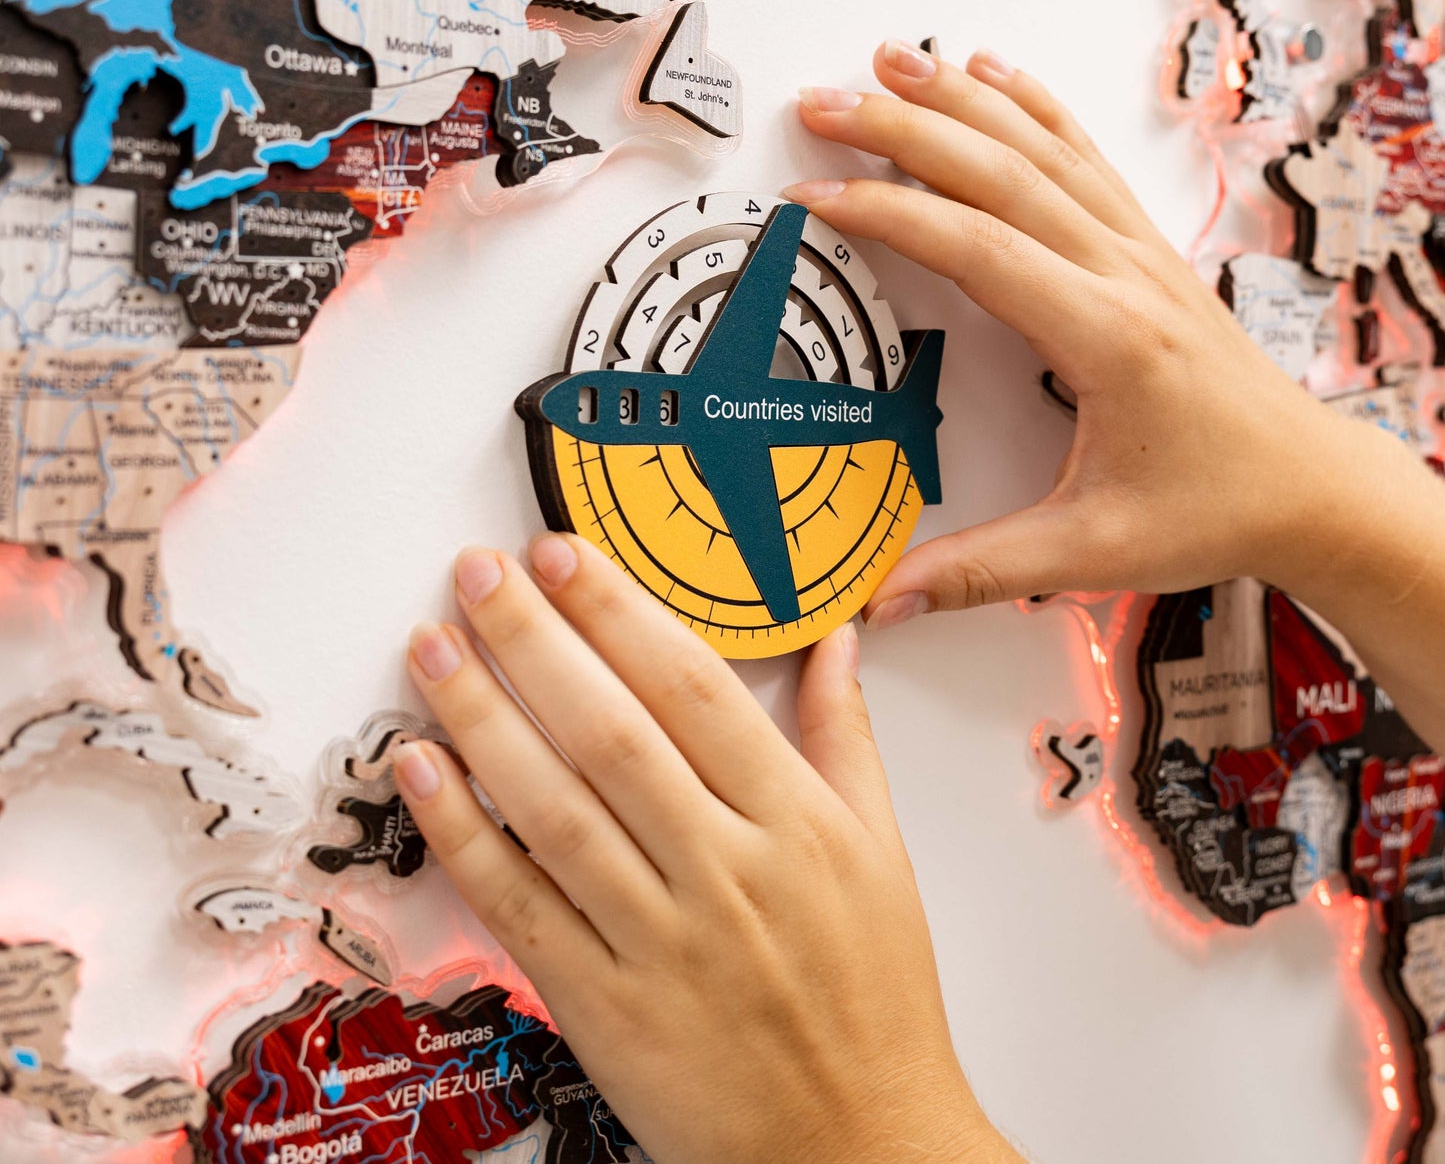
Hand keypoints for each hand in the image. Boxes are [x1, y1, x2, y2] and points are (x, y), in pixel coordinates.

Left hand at [395, 535, 1017, 1163]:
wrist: (858, 1148)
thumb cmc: (876, 997)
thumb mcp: (883, 854)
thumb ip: (847, 736)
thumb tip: (835, 637)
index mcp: (796, 822)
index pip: (693, 689)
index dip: (619, 613)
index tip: (561, 554)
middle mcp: (726, 871)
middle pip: (610, 733)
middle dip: (535, 641)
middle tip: (475, 573)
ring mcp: (660, 942)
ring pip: (554, 810)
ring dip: (482, 720)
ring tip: (431, 647)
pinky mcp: (604, 1008)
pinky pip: (520, 907)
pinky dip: (464, 835)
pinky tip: (422, 770)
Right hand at [784, 40, 1377, 625]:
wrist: (1308, 483)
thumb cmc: (1215, 506)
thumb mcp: (1094, 551)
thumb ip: (983, 570)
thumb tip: (884, 596)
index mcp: (1106, 336)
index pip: (978, 251)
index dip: (889, 217)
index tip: (815, 200)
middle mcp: (1123, 274)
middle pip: (1001, 173)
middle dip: (903, 128)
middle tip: (821, 102)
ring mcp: (1138, 252)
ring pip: (1041, 149)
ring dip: (961, 99)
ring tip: (891, 60)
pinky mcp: (1144, 251)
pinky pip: (1082, 158)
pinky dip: (1033, 107)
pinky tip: (995, 74)